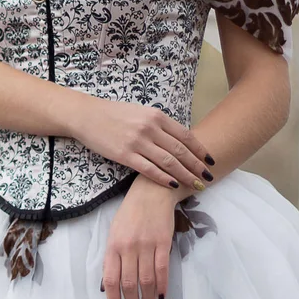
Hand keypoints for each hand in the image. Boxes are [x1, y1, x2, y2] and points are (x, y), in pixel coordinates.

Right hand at [69, 96, 214, 192]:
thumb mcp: (141, 113)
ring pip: (168, 162)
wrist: (87, 116)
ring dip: (185, 175)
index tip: (211, 161)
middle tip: (209, 178)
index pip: (185, 135)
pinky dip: (163, 178)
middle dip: (197, 166)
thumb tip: (178, 140)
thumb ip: (159, 125)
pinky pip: (149, 169)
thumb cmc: (114, 115)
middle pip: (180, 150)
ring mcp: (137, 142)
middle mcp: (150, 128)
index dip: (200, 150)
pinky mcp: (125, 154)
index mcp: (156, 116)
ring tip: (196, 185)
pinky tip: (173, 185)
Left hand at [100, 176, 191, 298]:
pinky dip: (162, 286)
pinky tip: (162, 298)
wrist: (151, 192)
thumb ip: (111, 259)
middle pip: (129, 284)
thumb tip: (108, 287)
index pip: (110, 280)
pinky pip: (162, 269)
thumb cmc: (130, 215)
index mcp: (112, 246)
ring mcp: (146, 245)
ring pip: (146, 280)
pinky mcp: (163, 242)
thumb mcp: (114, 233)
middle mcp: (127, 247)